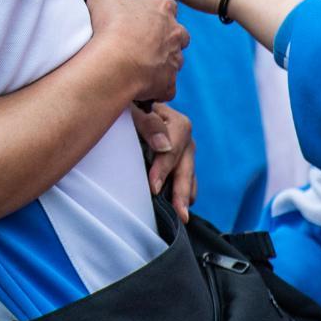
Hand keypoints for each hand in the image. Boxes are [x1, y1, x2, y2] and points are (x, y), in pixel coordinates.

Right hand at [86, 0, 188, 103]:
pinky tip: (138, 84)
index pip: (167, 5)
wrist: (114, 63)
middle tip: (139, 42)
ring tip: (135, 64)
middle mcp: (175, 33)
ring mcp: (174, 59)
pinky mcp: (169, 83)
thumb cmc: (110, 27)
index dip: (153, 11)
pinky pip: (166, 86)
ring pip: (173, 60)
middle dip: (164, 38)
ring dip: (159, 62)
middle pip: (177, 34)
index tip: (138, 16)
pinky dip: (155, 87)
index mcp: (162, 8)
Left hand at [132, 103, 196, 221]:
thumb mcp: (134, 108)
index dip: (163, 169)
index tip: (153, 188)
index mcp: (178, 123)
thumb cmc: (131, 106)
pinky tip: (179, 206)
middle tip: (180, 213)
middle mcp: (185, 138)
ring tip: (182, 215)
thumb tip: (163, 146)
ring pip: (189, 175)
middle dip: (181, 191)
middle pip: (186, 166)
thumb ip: (148, 122)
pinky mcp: (181, 161)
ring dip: (185, 195)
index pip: (172, 149)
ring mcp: (186, 151)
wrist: (133, 105)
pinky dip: (184, 192)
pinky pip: (188, 179)